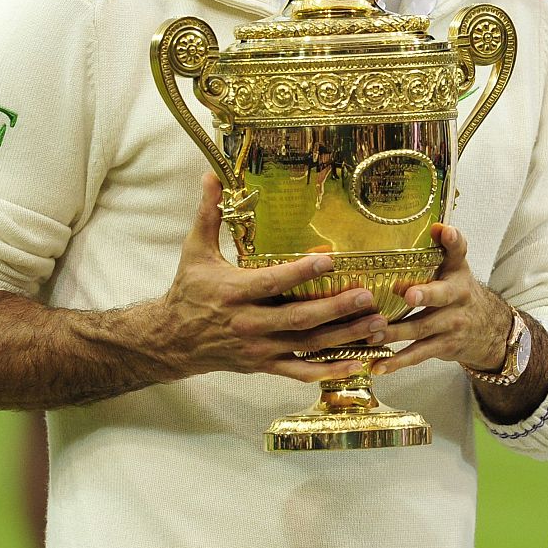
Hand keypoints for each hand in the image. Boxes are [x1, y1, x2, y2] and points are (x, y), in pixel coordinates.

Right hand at [154, 174, 385, 382]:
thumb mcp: (194, 251)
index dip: (302, 272)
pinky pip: (301, 372)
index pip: (273, 282)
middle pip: (298, 318)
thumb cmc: (188, 291)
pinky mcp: (265, 365)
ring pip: (306, 345)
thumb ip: (209, 213)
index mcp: (234, 292)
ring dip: (344, 336)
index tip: (331, 259)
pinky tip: (358, 362)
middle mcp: (249, 323)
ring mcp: (259, 348)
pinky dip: (329, 370)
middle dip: (335, 308)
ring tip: (376, 323)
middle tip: (366, 295)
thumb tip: (212, 175)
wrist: (171, 340)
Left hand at [374, 224, 515, 374]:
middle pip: (441, 295)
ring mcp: (451, 324)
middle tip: (408, 294)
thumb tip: (435, 225)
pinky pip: (419, 354)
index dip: (453, 241)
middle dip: (425, 294)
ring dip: (395, 332)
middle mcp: (458, 296)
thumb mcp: (457, 269)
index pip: (459, 251)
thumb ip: (446, 248)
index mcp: (458, 272)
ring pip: (422, 328)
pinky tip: (377, 366)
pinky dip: (397, 361)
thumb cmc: (460, 294)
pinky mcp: (444, 346)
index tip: (444, 231)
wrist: (490, 330)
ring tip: (371, 334)